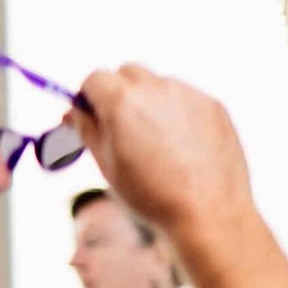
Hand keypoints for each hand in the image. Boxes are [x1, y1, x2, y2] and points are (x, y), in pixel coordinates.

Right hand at [70, 66, 256, 241]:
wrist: (209, 214)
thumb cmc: (152, 196)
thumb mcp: (106, 164)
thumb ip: (86, 129)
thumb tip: (73, 110)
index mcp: (123, 101)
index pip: (95, 78)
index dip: (90, 97)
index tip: (94, 116)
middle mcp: (157, 89)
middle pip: (128, 73)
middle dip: (120, 91)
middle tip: (122, 125)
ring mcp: (190, 95)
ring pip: (160, 84)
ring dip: (151, 100)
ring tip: (158, 142)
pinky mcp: (214, 106)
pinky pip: (188, 99)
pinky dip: (180, 112)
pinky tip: (184, 145)